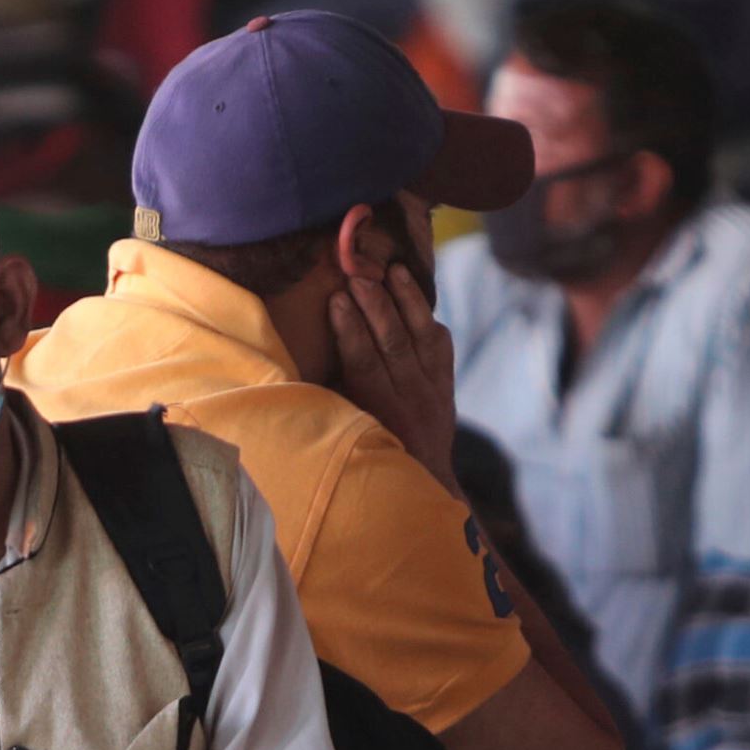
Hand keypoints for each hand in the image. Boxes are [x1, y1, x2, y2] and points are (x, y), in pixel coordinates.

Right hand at [327, 261, 459, 478]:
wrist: (423, 480)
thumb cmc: (368, 452)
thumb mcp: (347, 430)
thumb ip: (333, 397)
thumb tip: (303, 358)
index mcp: (379, 411)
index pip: (364, 362)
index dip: (350, 329)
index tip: (336, 298)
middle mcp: (410, 399)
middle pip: (393, 343)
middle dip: (376, 305)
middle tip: (359, 275)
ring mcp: (434, 390)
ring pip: (422, 337)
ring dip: (406, 300)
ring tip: (393, 269)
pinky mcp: (447, 384)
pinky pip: (441, 345)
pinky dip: (428, 318)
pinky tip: (414, 294)